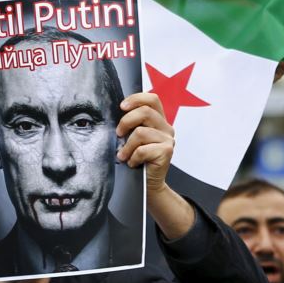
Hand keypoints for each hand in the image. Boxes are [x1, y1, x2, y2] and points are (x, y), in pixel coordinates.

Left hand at [116, 92, 194, 238]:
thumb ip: (131, 124)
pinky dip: (133, 157)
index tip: (121, 107)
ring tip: (124, 156)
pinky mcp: (167, 152)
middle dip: (126, 122)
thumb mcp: (133, 138)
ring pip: (141, 133)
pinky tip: (133, 163)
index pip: (152, 99)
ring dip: (127, 146)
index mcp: (158, 120)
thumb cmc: (137, 159)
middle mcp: (166, 127)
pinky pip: (142, 150)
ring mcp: (168, 139)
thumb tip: (115, 112)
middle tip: (118, 134)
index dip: (136, 99)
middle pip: (145, 112)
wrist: (148, 184)